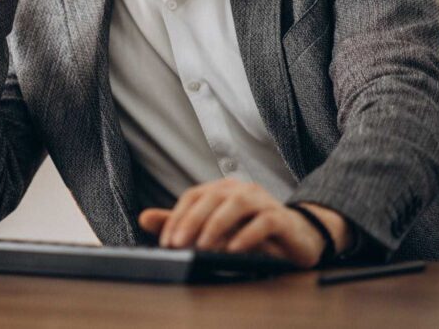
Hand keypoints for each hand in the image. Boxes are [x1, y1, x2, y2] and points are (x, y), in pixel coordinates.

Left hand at [138, 179, 350, 268]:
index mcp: (221, 189)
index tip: (166, 242)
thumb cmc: (249, 231)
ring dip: (217, 224)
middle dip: (192, 220)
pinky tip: (234, 249)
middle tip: (178, 244)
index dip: (177, 217)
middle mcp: (240, 189)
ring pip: (237, 205)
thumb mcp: (212, 229)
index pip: (193, 197)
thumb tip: (143, 218)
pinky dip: (248, 235)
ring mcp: (262, 200)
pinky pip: (264, 222)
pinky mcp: (281, 217)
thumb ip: (180, 223)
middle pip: (212, 197)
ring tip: (203, 246)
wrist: (296, 237)